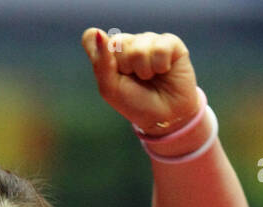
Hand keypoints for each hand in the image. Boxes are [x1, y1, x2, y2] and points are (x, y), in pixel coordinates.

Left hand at [80, 28, 200, 132]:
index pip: (91, 38)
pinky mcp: (170, 42)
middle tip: (135, 79)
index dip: (100, 54)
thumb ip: (100, 61)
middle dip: (125, 67)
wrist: (164, 117)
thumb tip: (98, 32)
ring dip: (144, 70)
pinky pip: (160, 48)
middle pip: (116, 42)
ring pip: (139, 48)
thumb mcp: (110, 87)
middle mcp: (128, 42)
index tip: (111, 72)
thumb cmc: (134, 103)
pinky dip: (160, 66)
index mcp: (109, 51)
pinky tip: (163, 71)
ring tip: (150, 77)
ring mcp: (149, 40)